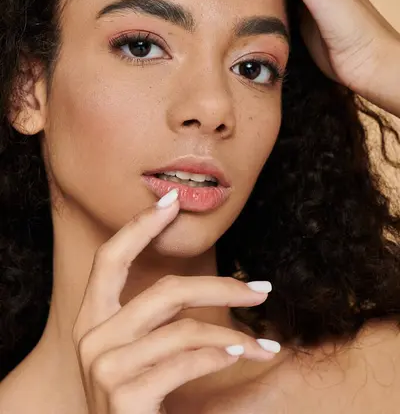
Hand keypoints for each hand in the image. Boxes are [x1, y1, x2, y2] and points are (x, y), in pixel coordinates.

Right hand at [72, 190, 277, 413]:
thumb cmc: (138, 399)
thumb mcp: (138, 352)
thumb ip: (153, 318)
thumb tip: (201, 282)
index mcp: (93, 319)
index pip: (110, 258)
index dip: (139, 226)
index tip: (171, 201)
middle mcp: (91, 336)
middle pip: (164, 291)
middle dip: (219, 287)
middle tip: (259, 289)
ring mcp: (104, 366)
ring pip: (183, 328)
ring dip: (232, 332)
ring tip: (263, 342)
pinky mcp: (124, 395)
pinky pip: (186, 360)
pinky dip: (220, 355)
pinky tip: (242, 354)